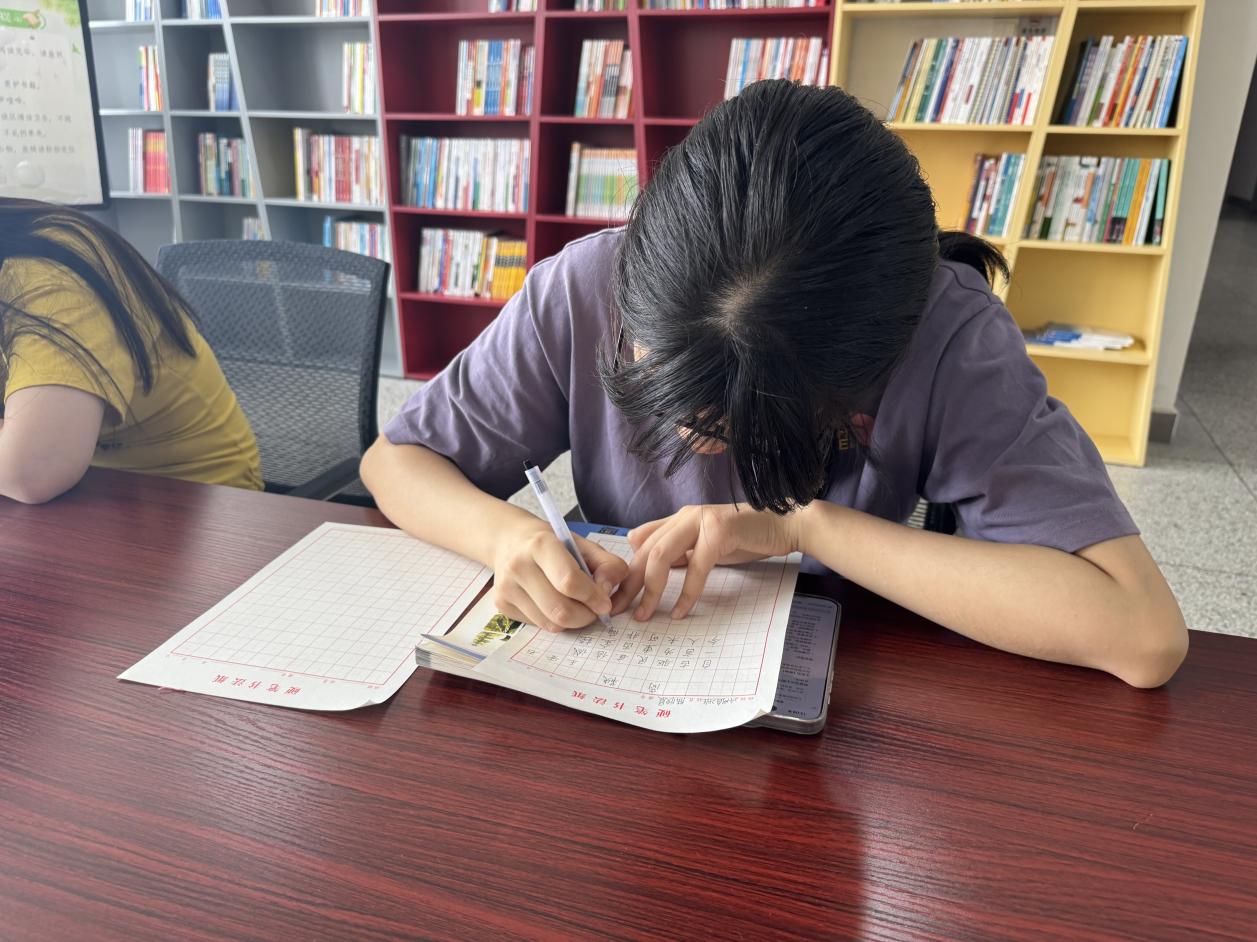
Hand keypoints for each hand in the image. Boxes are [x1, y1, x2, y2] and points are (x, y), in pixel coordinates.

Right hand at [490, 517, 629, 632]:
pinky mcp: (501, 604)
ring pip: (550, 623)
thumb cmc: (553, 543)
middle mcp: (518, 566)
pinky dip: (554, 620)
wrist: (510, 541)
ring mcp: (506, 587)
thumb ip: (607, 564)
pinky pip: (539, 625)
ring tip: (577, 606)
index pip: (569, 581)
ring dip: (573, 621)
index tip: (605, 602)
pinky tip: (555, 603)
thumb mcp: (584, 545)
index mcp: (540, 545)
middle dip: (586, 616)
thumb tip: (608, 591)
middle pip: (560, 610)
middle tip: (594, 610)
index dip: (593, 596)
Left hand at [612, 504, 804, 620]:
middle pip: (644, 552)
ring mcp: (701, 521)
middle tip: (618, 611)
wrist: (785, 524)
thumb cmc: (746, 537)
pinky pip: (696, 567)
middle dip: (628, 584)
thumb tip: (649, 565)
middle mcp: (685, 516)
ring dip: (650, 589)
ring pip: (661, 556)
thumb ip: (680, 551)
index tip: (615, 598)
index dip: (624, 571)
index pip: (640, 544)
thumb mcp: (705, 545)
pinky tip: (679, 611)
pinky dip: (686, 593)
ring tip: (644, 614)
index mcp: (678, 519)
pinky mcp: (720, 532)